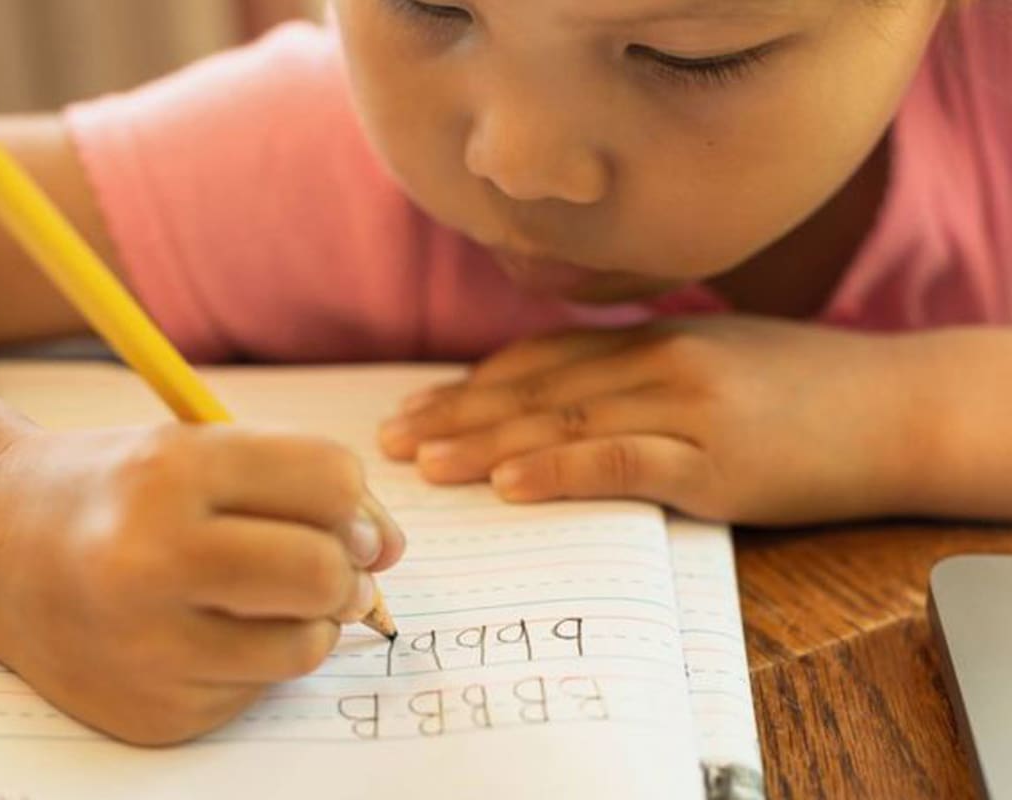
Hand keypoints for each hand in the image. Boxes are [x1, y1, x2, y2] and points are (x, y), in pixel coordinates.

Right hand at [0, 425, 404, 744]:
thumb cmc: (116, 491)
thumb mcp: (197, 450)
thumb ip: (298, 483)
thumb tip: (390, 550)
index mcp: (170, 471)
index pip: (329, 479)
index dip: (357, 502)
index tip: (347, 517)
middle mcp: (150, 560)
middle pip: (322, 571)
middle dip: (348, 569)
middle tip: (332, 567)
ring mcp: (146, 648)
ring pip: (305, 645)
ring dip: (313, 621)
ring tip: (270, 599)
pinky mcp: (153, 712)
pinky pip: (258, 691)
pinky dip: (256, 660)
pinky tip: (208, 633)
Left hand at [379, 316, 925, 524]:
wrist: (898, 406)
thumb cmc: (805, 387)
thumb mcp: (714, 353)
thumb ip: (642, 365)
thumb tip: (571, 389)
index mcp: (651, 337)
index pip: (540, 359)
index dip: (472, 384)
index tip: (418, 406)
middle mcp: (657, 361)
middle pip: (535, 389)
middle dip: (456, 415)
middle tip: (391, 439)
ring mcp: (686, 407)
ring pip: (564, 423)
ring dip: (486, 444)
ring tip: (424, 465)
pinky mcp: (716, 460)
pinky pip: (622, 461)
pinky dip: (561, 470)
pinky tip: (510, 485)